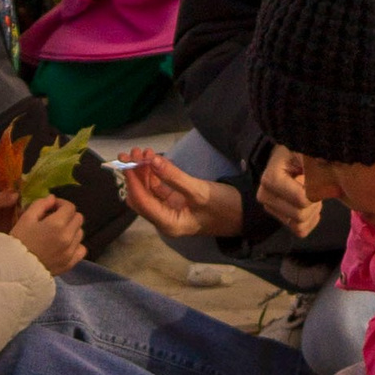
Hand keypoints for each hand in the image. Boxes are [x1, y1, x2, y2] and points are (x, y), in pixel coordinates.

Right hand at [9, 196, 85, 275]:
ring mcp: (70, 251)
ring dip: (72, 229)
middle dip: (68, 215)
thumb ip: (41, 204)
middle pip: (78, 219)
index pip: (70, 207)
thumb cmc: (19, 241)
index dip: (61, 204)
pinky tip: (66, 245)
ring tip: (58, 233)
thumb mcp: (26, 218)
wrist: (16, 268)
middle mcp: (68, 237)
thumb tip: (52, 199)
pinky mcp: (70, 263)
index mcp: (57, 224)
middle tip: (55, 219)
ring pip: (80, 233)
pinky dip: (76, 245)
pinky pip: (82, 250)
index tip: (52, 207)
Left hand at [120, 149, 242, 241]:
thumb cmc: (226, 208)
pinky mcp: (176, 201)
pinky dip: (154, 174)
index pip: (142, 202)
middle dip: (135, 175)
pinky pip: (158, 188)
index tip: (127, 161)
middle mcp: (165, 219)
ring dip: (143, 172)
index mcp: (169, 223)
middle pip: (141, 197)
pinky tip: (152, 159)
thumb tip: (152, 160)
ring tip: (143, 151)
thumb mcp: (200, 192)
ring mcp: (170, 210)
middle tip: (134, 151)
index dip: (132, 181)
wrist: (246, 215)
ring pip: (148, 191)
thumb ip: (174, 177)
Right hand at [256, 146, 322, 240]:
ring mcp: (269, 207)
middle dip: (314, 202)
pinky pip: (299, 231)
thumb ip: (318, 166)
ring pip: (298, 224)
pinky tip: (312, 204)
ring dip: (313, 211)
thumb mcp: (311, 152)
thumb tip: (328, 186)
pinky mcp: (278, 216)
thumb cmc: (305, 151)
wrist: (298, 154)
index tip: (320, 176)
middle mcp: (264, 194)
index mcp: (270, 178)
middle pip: (299, 215)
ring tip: (313, 192)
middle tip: (316, 184)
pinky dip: (311, 220)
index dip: (317, 192)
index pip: (302, 199)